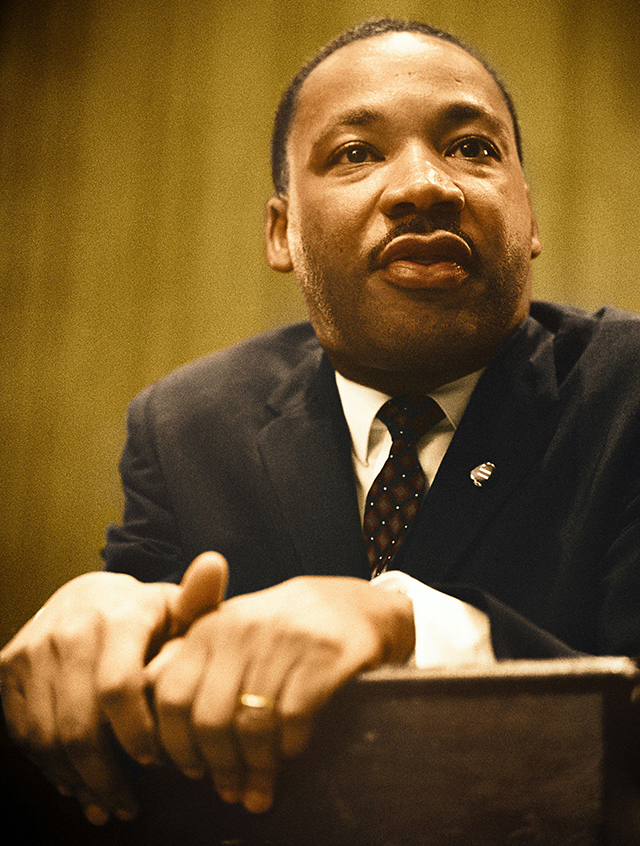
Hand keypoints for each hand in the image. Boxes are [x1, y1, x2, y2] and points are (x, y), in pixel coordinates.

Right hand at [0, 552, 226, 824]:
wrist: (85, 596)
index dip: (136, 733)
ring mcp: (33, 650)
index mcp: (118, 617)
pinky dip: (48, 765)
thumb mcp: (175, 607)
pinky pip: (22, 731)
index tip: (157, 760)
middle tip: (128, 804)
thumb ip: (199, 599)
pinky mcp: (8, 667)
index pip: (119, 688)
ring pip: (47, 735)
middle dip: (105, 775)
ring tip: (104, 802)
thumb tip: (216, 563)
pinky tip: (74, 782)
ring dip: (75, 779)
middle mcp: (70, 631)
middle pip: (79, 724)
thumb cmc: (144, 614)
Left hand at [148, 574, 413, 814]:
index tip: (188, 769)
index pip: (171, 695)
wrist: (352, 606)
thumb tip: (149, 703)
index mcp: (211, 627)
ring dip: (253, 769)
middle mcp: (241, 631)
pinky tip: (291, 752)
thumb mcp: (232, 631)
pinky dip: (288, 747)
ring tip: (257, 791)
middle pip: (208, 719)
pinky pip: (292, 719)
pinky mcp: (323, 658)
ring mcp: (283, 642)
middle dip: (216, 767)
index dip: (174, 743)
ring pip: (251, 726)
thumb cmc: (281, 628)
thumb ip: (189, 659)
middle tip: (227, 790)